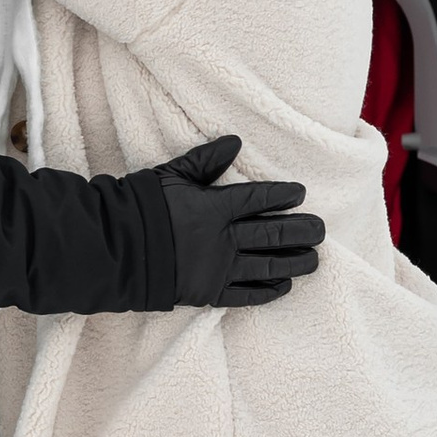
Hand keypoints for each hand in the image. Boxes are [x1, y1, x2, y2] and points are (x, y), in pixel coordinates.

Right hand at [148, 135, 323, 308]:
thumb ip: (205, 160)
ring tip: (314, 259)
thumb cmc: (140, 208)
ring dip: (295, 262)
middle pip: (272, 233)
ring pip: (267, 265)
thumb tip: (235, 142)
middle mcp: (222, 239)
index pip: (259, 199)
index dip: (282, 196)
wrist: (114, 250)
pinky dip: (268, 291)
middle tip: (321, 230)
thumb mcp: (171, 175)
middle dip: (301, 231)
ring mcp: (217, 269)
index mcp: (214, 207)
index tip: (300, 194)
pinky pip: (246, 295)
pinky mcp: (207, 294)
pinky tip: (284, 285)